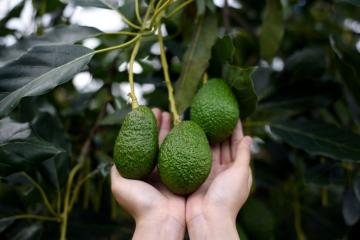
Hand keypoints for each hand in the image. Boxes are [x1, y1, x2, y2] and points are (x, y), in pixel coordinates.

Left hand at [111, 109, 184, 239]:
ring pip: (171, 143)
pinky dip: (185, 140)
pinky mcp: (184, 173)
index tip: (146, 113)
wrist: (162, 220)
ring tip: (172, 114)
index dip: (144, 127)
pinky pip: (185, 153)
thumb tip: (115, 157)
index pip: (142, 142)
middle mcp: (155, 168)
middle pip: (157, 140)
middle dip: (158, 124)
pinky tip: (186, 128)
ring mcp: (170, 170)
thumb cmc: (140, 204)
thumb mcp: (119, 185)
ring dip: (171, 128)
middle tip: (161, 110)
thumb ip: (117, 169)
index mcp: (141, 169)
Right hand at [186, 121, 252, 239]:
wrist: (207, 218)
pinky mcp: (197, 174)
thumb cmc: (227, 198)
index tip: (233, 114)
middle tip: (216, 112)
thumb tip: (249, 138)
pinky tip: (193, 134)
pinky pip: (197, 156)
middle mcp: (224, 169)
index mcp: (237, 169)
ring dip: (208, 135)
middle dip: (221, 129)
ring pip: (210, 149)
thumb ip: (243, 155)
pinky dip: (197, 145)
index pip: (237, 144)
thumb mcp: (240, 174)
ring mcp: (209, 171)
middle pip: (223, 144)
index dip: (236, 129)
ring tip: (204, 118)